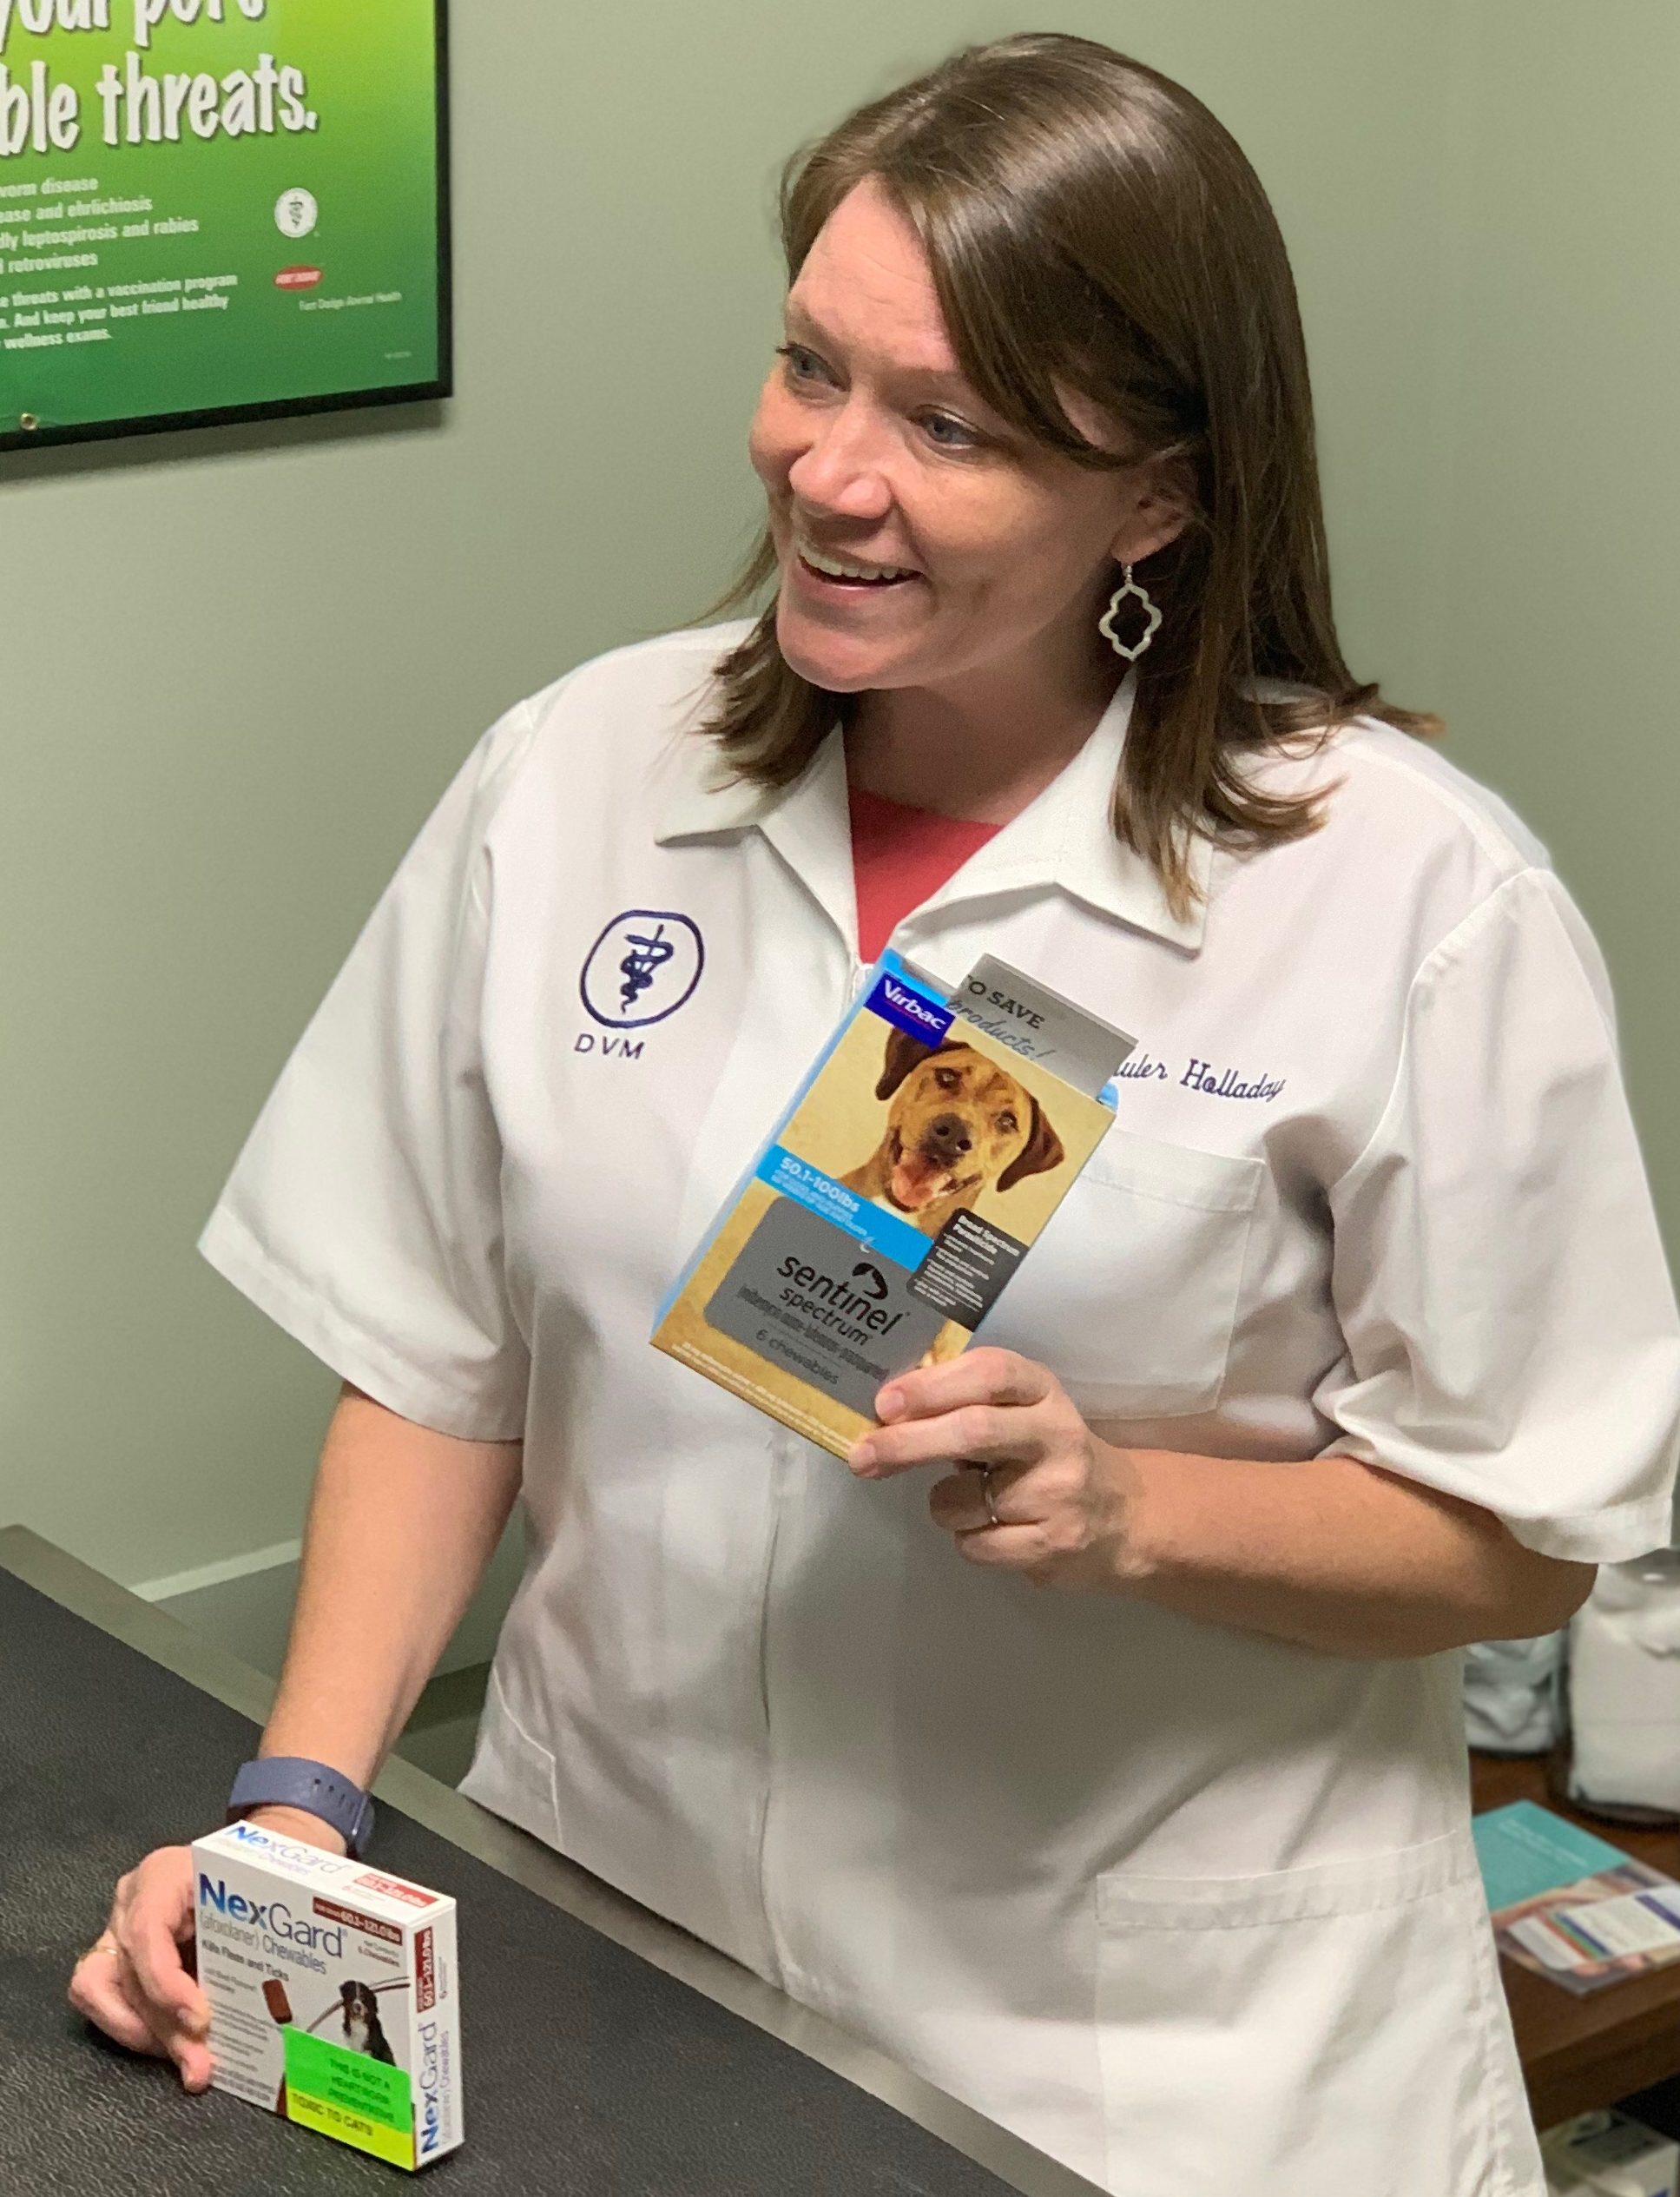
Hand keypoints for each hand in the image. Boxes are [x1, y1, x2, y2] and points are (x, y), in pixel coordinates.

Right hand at [68, 1808, 345, 2088]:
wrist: (248, 1864)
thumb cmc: (255, 1872)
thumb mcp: (259, 1883)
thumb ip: (264, 1924)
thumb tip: (281, 1991)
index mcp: (164, 1875)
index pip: (146, 1931)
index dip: (165, 1982)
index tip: (200, 2019)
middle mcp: (133, 1902)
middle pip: (131, 1974)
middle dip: (166, 2028)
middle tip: (201, 2065)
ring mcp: (119, 1929)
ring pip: (107, 1995)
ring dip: (149, 2038)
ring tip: (191, 2065)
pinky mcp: (120, 1958)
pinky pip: (109, 2003)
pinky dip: (142, 2032)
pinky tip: (178, 2051)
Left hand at [849, 1347, 1144, 1590]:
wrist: (1124, 1519)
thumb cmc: (1046, 1456)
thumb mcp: (1022, 1413)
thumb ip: (967, 1404)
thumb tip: (886, 1412)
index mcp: (1043, 1391)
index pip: (991, 1373)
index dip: (933, 1385)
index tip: (886, 1402)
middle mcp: (1057, 1435)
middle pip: (973, 1431)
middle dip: (907, 1443)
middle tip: (863, 1455)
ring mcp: (1059, 1492)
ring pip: (962, 1499)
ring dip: (943, 1503)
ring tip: (971, 1500)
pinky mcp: (1054, 1544)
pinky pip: (976, 1544)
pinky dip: (967, 1538)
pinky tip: (996, 1530)